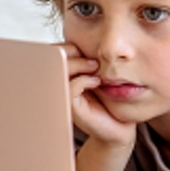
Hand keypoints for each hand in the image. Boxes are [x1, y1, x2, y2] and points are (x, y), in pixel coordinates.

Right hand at [59, 43, 136, 170]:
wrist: (120, 128)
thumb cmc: (109, 102)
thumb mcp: (97, 76)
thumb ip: (87, 62)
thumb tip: (86, 42)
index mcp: (62, 77)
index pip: (51, 55)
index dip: (64, 47)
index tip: (81, 48)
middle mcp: (59, 88)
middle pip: (50, 60)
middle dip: (69, 52)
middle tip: (90, 58)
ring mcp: (64, 98)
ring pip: (59, 72)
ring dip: (77, 64)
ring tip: (94, 67)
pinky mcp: (73, 109)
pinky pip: (71, 87)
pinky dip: (84, 80)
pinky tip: (96, 81)